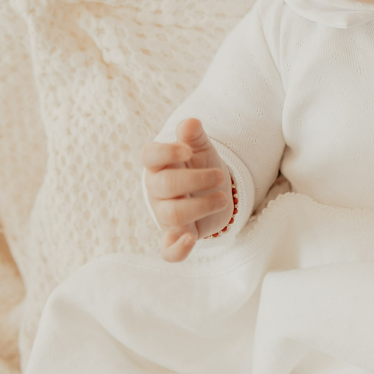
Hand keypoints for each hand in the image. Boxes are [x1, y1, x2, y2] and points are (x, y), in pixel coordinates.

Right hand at [141, 119, 233, 261]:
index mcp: (159, 165)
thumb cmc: (201, 167)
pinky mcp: (177, 235)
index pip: (149, 156)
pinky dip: (176, 249)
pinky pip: (168, 250)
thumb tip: (189, 123)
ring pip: (172, 214)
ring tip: (223, 198)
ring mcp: (165, 214)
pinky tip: (190, 240)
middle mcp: (157, 191)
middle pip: (165, 185)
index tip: (187, 151)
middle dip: (196, 180)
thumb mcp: (201, 148)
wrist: (213, 192)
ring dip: (201, 206)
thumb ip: (194, 135)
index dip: (166, 153)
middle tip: (221, 177)